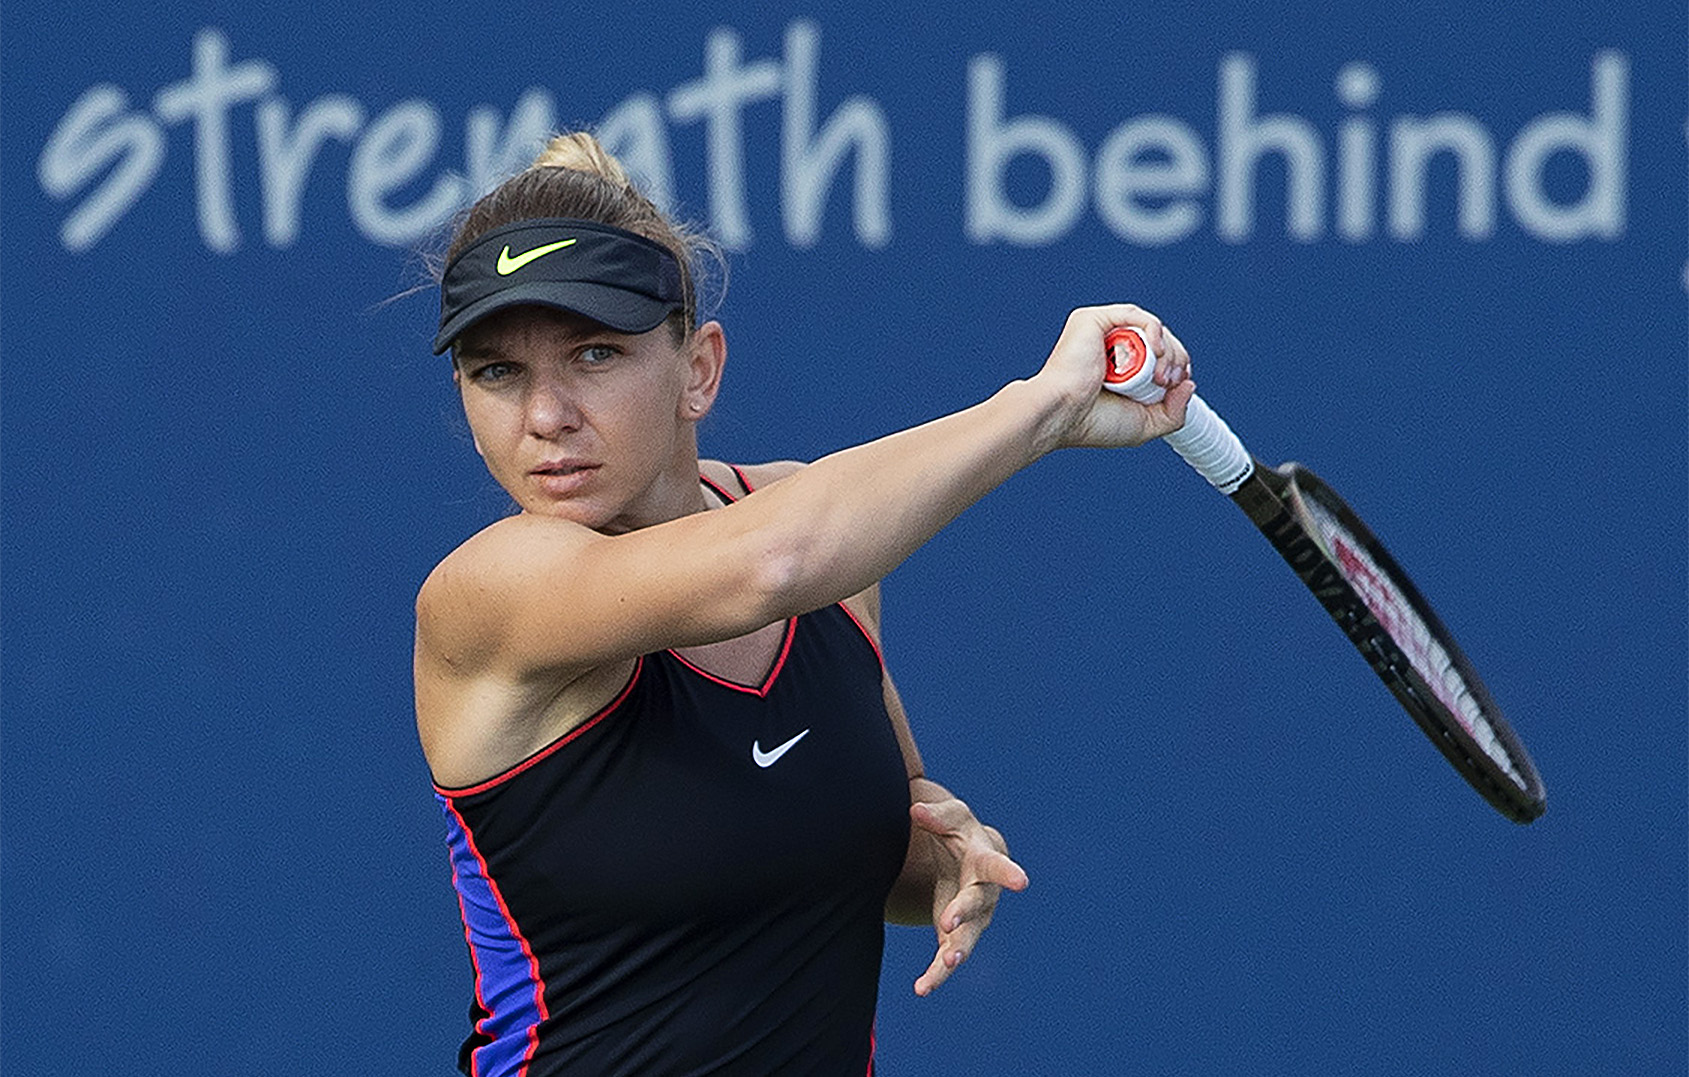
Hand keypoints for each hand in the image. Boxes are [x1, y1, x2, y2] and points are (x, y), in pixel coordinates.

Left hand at [908, 796, 1029, 995]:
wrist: (968, 859)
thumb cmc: (960, 834)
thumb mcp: (951, 818)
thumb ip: (936, 817)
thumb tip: (917, 811)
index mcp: (986, 861)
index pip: (998, 867)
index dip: (1009, 874)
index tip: (1022, 882)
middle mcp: (984, 894)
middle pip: (976, 905)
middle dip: (964, 913)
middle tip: (949, 922)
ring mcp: (973, 920)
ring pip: (966, 939)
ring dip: (955, 952)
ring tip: (944, 964)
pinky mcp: (955, 937)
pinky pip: (948, 958)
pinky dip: (936, 974)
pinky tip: (922, 989)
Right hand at [1031, 304, 1196, 449]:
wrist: (1063, 414)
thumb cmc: (1092, 422)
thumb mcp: (1144, 424)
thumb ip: (1172, 412)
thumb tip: (1189, 385)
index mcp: (1119, 367)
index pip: (1159, 356)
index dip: (1177, 366)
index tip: (1177, 386)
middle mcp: (1111, 347)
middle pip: (1160, 341)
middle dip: (1176, 360)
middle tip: (1167, 383)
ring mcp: (1102, 332)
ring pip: (1152, 329)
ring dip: (1168, 351)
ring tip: (1159, 376)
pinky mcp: (1094, 320)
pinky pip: (1137, 316)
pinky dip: (1154, 331)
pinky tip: (1156, 351)